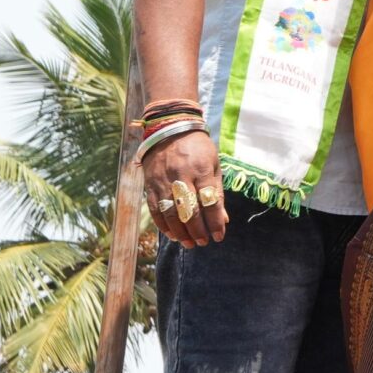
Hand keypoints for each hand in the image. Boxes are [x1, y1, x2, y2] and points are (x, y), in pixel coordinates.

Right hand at [141, 127, 227, 247]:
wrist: (170, 130)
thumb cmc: (198, 148)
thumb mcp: (214, 164)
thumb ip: (217, 191)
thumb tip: (222, 219)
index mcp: (202, 170)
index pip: (210, 201)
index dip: (215, 222)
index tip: (219, 236)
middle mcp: (181, 177)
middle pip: (189, 210)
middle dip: (197, 230)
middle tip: (203, 243)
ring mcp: (163, 181)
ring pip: (170, 213)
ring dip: (180, 232)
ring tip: (189, 243)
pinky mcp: (150, 185)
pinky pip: (155, 209)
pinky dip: (163, 225)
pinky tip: (172, 234)